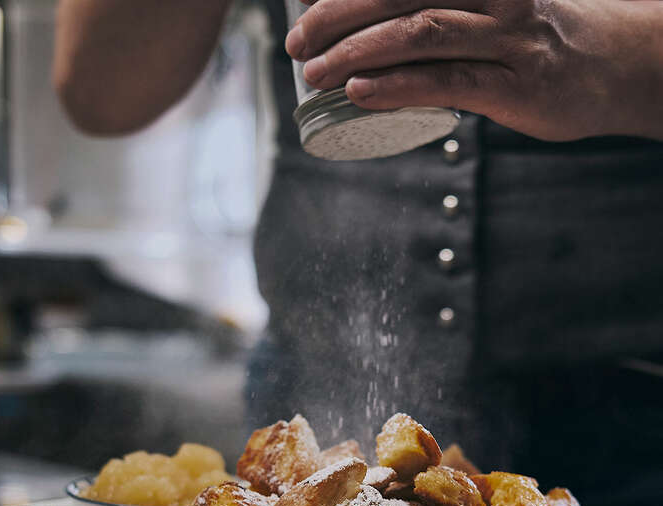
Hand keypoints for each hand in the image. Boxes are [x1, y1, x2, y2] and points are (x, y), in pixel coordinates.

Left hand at [285, 0, 662, 140]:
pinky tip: (358, 94)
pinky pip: (445, 81)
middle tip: (295, 43)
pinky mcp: (515, 86)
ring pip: (418, 33)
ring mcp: (506, 37)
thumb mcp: (486, 11)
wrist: (613, 65)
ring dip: (356, 52)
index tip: (300, 9)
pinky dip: (396, 86)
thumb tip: (368, 43)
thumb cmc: (534, 40)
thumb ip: (437, 19)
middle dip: (336, 16)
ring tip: (313, 73)